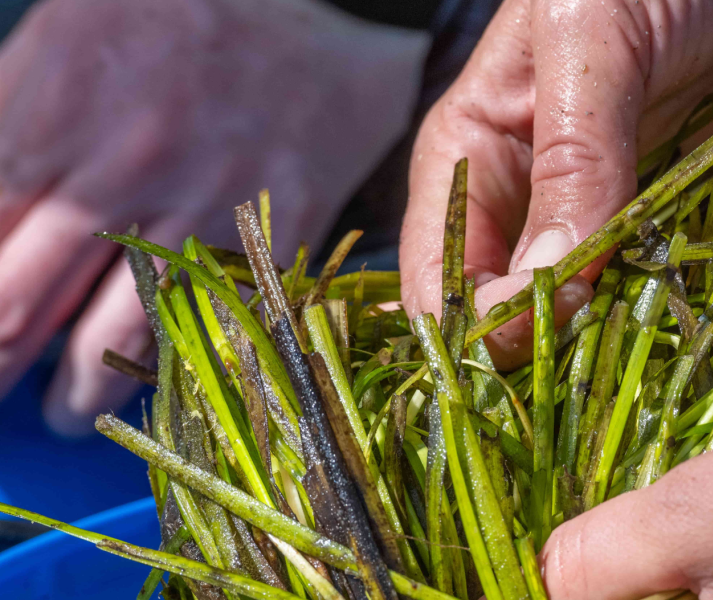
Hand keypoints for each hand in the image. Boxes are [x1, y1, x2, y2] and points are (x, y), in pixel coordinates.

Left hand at [0, 0, 429, 434]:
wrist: (327, 14)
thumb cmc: (186, 18)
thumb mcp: (67, 35)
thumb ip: (11, 118)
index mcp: (54, 111)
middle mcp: (121, 171)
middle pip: (20, 305)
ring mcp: (199, 212)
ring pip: (111, 339)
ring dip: (71, 390)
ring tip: (60, 408)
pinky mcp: (268, 240)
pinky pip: (205, 327)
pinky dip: (167, 367)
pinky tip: (150, 376)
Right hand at [401, 0, 712, 369]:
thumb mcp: (591, 40)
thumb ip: (569, 160)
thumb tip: (545, 283)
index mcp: (471, 156)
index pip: (437, 279)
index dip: (474, 327)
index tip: (546, 330)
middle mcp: (524, 202)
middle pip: (502, 316)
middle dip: (539, 348)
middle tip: (598, 349)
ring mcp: (598, 220)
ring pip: (577, 320)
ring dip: (605, 346)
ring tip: (645, 345)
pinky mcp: (666, 227)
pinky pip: (652, 296)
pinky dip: (665, 322)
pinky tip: (689, 327)